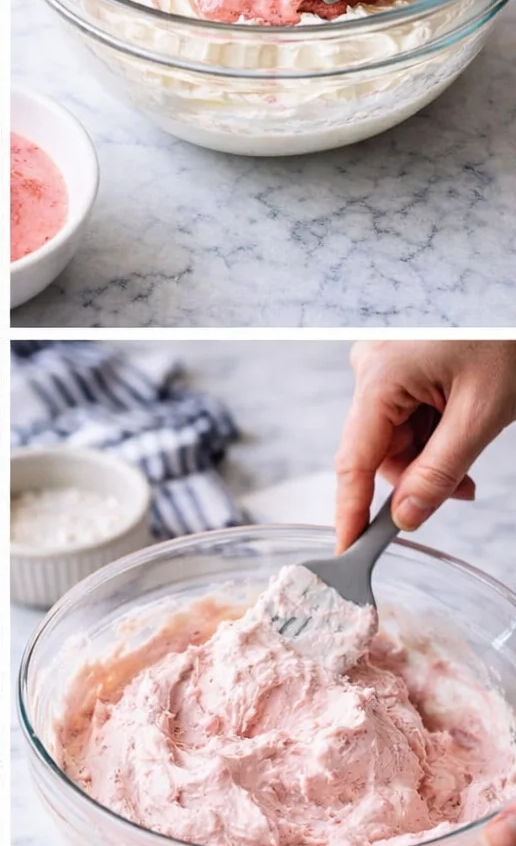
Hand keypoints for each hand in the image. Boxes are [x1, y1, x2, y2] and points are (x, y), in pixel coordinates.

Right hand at [335, 340, 515, 550]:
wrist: (515, 292)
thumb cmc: (506, 338)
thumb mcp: (481, 415)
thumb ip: (440, 472)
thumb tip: (407, 518)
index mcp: (379, 375)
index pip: (354, 460)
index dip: (350, 512)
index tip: (346, 553)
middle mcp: (369, 365)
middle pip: (379, 449)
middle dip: (418, 478)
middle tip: (465, 491)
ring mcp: (382, 360)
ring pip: (395, 434)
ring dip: (431, 455)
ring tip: (473, 455)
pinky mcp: (398, 360)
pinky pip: (404, 412)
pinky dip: (433, 431)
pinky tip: (462, 429)